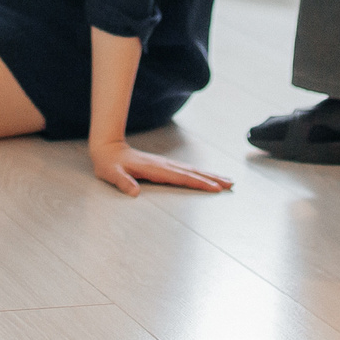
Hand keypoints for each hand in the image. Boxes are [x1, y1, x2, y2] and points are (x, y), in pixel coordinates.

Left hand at [89, 139, 233, 197]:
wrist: (108, 148)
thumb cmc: (109, 164)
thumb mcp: (112, 174)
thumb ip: (123, 182)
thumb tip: (134, 191)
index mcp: (155, 169)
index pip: (181, 177)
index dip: (199, 183)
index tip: (215, 188)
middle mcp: (163, 164)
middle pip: (193, 172)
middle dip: (212, 178)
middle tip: (231, 184)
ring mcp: (164, 163)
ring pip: (192, 170)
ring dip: (209, 175)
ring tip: (226, 180)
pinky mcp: (163, 165)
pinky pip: (186, 170)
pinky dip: (199, 173)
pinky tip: (205, 177)